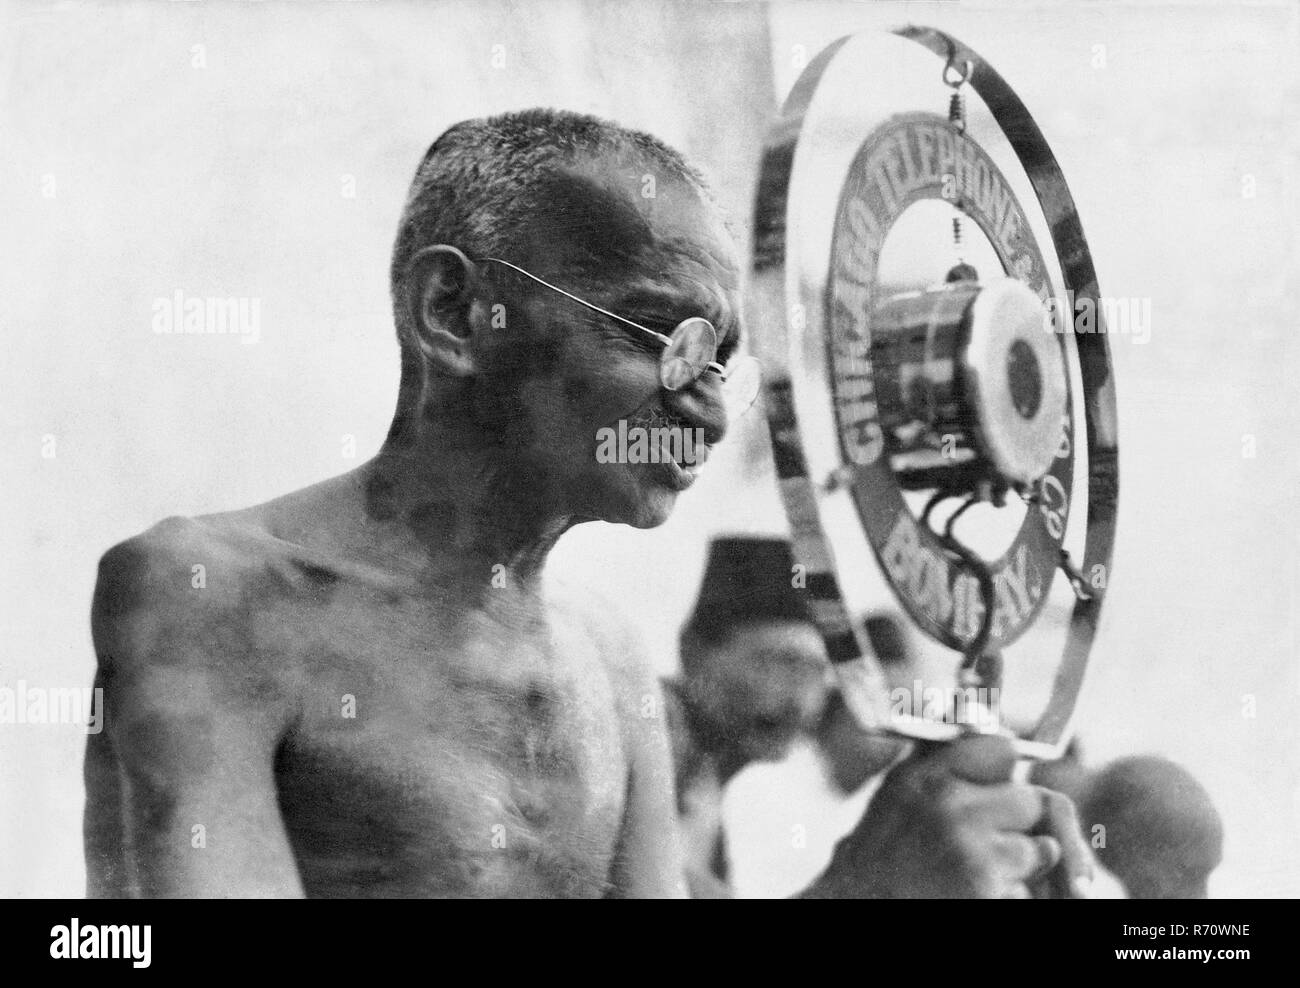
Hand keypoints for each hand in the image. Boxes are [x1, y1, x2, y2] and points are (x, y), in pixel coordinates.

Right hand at [806, 733, 1093, 897]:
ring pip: (1038, 847)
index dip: (1004, 771)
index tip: (997, 786)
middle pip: (1028, 799)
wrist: (859, 904)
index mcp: (925, 776)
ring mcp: (970, 846)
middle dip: (1017, 824)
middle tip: (986, 843)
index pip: (1001, 748)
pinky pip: (1029, 887)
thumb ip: (936, 760)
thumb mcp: (896, 793)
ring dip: (1019, 865)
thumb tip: (975, 718)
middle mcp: (947, 804)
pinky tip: (975, 893)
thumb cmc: (878, 858)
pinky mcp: (986, 884)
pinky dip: (1013, 895)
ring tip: (976, 872)